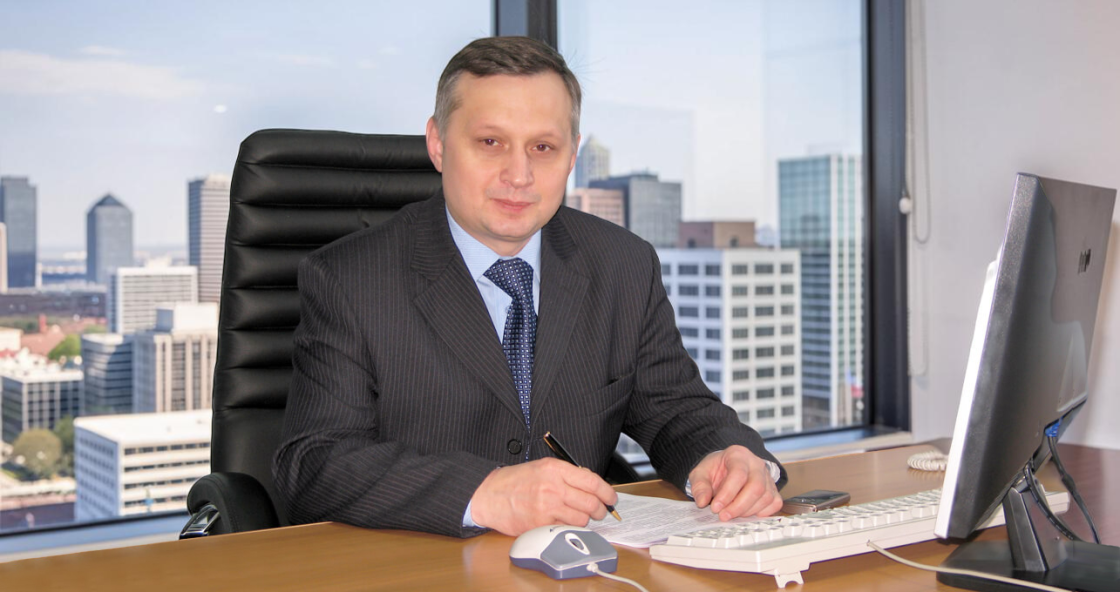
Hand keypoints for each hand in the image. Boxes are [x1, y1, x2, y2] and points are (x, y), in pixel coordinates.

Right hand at [469, 458, 617, 535]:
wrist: (490, 495)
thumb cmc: (515, 481)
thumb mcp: (542, 467)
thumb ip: (567, 474)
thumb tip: (591, 484)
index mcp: (555, 469)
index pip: (592, 481)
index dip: (607, 492)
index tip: (611, 497)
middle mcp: (553, 486)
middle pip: (591, 502)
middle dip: (601, 510)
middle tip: (601, 511)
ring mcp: (547, 506)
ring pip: (582, 518)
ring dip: (585, 520)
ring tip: (581, 517)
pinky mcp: (541, 523)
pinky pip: (566, 528)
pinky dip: (570, 526)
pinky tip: (565, 522)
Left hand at [688, 445, 781, 520]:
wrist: (726, 468)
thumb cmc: (716, 469)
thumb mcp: (701, 473)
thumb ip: (700, 486)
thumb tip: (703, 501)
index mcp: (738, 455)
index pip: (738, 474)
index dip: (727, 494)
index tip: (715, 507)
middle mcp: (756, 464)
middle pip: (756, 487)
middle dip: (739, 506)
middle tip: (724, 516)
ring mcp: (767, 476)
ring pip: (766, 497)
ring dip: (748, 511)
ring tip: (731, 514)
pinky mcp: (773, 489)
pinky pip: (774, 503)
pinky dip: (762, 513)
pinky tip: (746, 513)